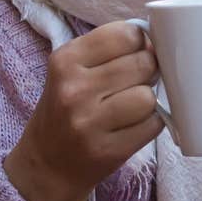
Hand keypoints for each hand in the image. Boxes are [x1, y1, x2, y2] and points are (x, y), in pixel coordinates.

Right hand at [5, 21, 161, 200]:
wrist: (46, 166)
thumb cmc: (64, 111)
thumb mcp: (69, 71)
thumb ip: (106, 50)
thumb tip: (156, 41)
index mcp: (65, 61)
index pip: (125, 34)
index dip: (139, 42)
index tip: (133, 53)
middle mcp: (74, 90)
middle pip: (142, 64)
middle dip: (147, 71)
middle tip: (133, 83)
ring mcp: (90, 123)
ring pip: (148, 97)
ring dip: (147, 101)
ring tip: (130, 106)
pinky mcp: (108, 150)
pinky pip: (152, 125)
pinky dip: (150, 124)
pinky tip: (132, 126)